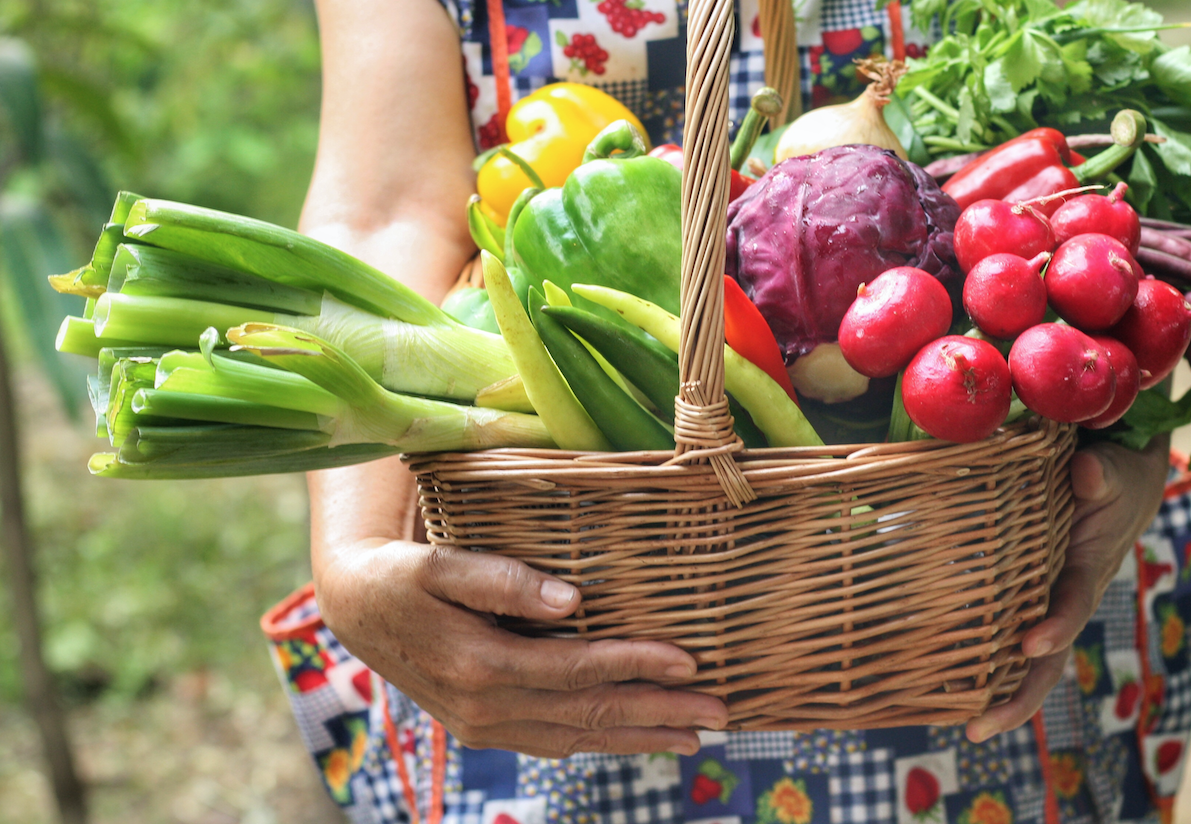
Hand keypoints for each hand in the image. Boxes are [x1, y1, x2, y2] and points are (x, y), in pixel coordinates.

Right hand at [317, 537, 730, 756]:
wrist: (355, 608)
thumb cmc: (402, 574)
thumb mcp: (439, 564)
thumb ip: (502, 580)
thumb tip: (572, 600)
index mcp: (480, 666)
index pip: (577, 669)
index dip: (636, 664)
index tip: (690, 658)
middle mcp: (486, 708)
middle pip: (589, 713)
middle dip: (658, 713)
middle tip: (720, 711)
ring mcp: (486, 725)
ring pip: (577, 737)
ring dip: (640, 737)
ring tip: (696, 734)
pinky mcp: (485, 728)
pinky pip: (555, 742)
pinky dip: (601, 741)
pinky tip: (636, 737)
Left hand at [965, 436, 1168, 741]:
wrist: (1120, 484)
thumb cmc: (1115, 478)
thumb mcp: (1116, 472)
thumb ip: (1103, 475)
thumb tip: (1087, 471)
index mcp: (1089, 569)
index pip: (1072, 603)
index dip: (1055, 625)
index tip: (1030, 644)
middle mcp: (1067, 597)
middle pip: (1047, 659)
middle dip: (1019, 698)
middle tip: (979, 728)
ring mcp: (1047, 604)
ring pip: (1025, 661)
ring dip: (996, 694)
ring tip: (962, 727)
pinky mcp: (1027, 598)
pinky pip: (1005, 635)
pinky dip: (983, 664)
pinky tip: (947, 688)